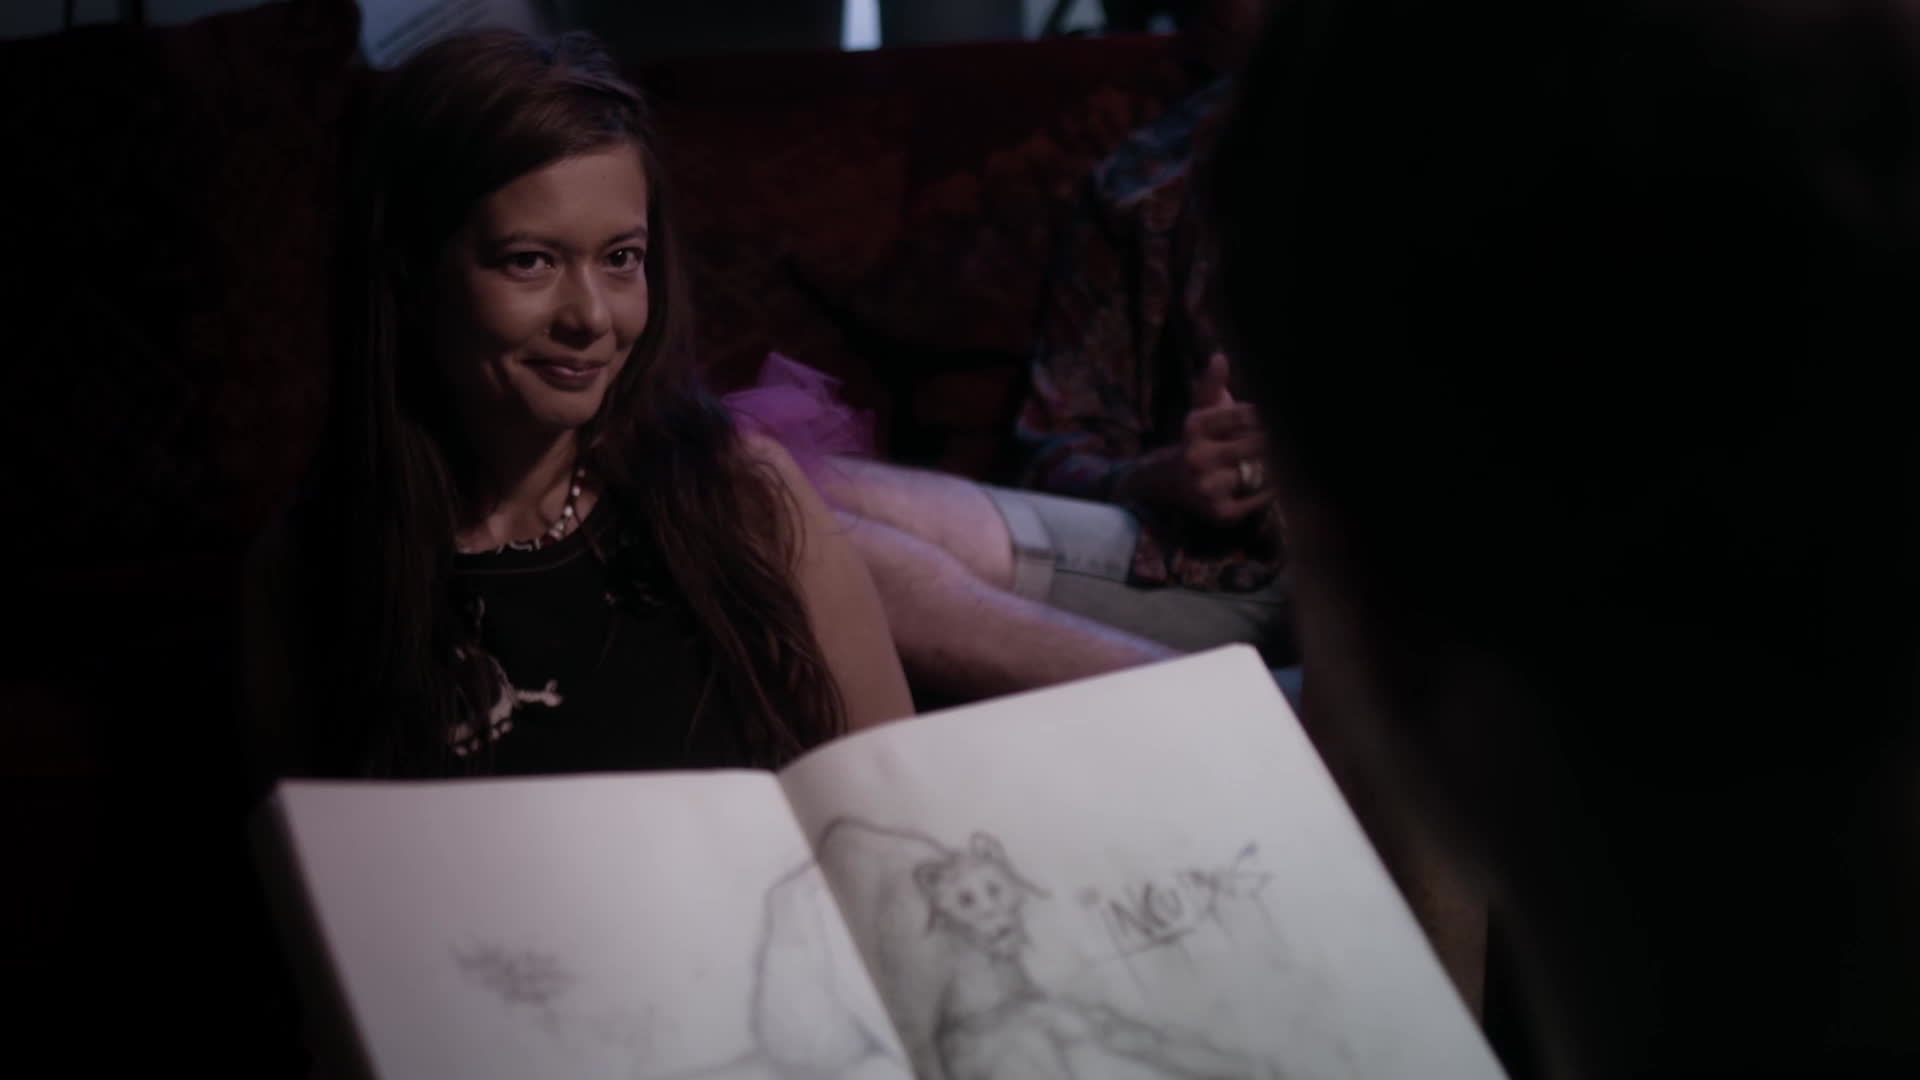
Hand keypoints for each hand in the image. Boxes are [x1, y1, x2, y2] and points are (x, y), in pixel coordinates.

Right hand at [1122, 352, 1272, 525]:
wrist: (1166, 483)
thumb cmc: (1197, 440)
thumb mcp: (1200, 411)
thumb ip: (1211, 384)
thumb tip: (1220, 355)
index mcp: (1195, 425)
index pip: (1247, 415)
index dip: (1259, 418)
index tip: (1261, 421)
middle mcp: (1196, 456)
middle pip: (1256, 443)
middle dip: (1266, 442)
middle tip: (1275, 443)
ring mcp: (1207, 486)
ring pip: (1258, 471)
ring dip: (1268, 468)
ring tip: (1267, 464)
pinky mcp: (1219, 512)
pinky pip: (1258, 499)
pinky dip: (1266, 492)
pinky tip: (1264, 484)